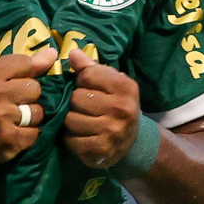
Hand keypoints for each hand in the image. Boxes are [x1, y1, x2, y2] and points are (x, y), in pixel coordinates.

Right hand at [0, 47, 57, 164]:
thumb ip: (20, 64)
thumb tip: (53, 54)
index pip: (26, 64)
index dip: (26, 73)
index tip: (17, 81)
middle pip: (36, 88)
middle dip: (30, 95)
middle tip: (16, 102)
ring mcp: (1, 120)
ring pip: (38, 112)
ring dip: (31, 116)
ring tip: (16, 118)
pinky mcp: (9, 142)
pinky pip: (35, 134)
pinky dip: (29, 134)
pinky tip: (15, 132)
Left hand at [63, 47, 140, 168]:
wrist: (132, 141)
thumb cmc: (116, 104)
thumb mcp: (110, 82)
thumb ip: (90, 67)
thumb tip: (72, 53)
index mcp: (125, 87)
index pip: (87, 75)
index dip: (81, 81)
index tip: (88, 88)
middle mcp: (122, 109)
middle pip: (76, 98)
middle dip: (75, 102)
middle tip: (84, 107)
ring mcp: (112, 131)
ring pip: (70, 119)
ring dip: (71, 120)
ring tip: (82, 121)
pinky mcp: (102, 150)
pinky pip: (71, 140)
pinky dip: (72, 138)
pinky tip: (82, 136)